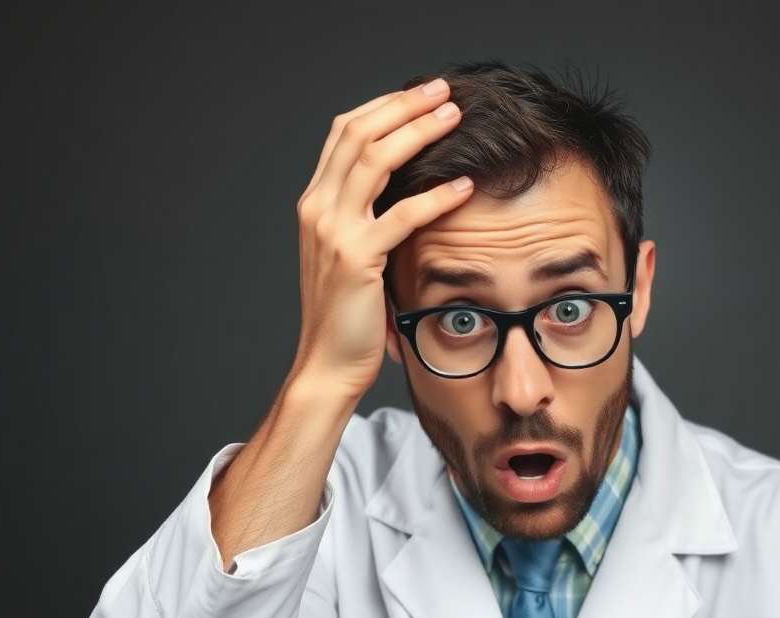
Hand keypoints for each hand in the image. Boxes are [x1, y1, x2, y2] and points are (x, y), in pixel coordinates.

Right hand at [292, 79, 472, 396]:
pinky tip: (464, 186)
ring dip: (417, 131)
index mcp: (315, 205)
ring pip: (374, 159)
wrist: (328, 364)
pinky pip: (401, 216)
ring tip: (453, 116)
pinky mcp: (357, 259)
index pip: (344, 135)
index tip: (420, 97)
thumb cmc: (348, 319)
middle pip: (357, 133)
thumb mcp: (353, 258)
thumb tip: (408, 198)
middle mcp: (317, 209)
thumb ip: (369, 224)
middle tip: (442, 92)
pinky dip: (435, 196)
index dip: (383, 108)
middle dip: (402, 106)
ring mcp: (333, 231)